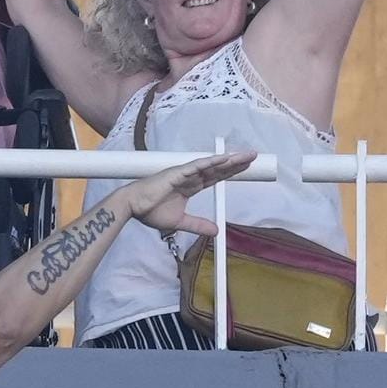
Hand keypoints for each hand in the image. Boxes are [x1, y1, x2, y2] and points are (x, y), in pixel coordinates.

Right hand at [118, 151, 256, 237]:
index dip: (230, 173)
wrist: (133, 207)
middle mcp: (189, 177)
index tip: (246, 168)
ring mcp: (183, 173)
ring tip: (245, 156)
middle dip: (236, 164)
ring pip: (210, 165)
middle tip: (253, 157)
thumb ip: (198, 224)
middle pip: (217, 169)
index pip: (215, 178)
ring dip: (228, 161)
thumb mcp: (180, 222)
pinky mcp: (176, 173)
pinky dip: (210, 162)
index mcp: (190, 186)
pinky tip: (224, 159)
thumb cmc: (150, 211)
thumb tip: (216, 231)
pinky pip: (197, 166)